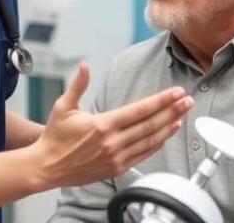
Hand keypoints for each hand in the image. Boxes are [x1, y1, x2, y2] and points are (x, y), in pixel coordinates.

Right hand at [29, 63, 193, 187]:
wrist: (46, 167)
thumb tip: (85, 66)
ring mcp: (116, 157)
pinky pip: (143, 154)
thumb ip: (78, 85)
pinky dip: (158, 143)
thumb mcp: (63, 107)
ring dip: (169, 126)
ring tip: (183, 115)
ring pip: (150, 140)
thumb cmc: (55, 138)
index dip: (161, 100)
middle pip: (150, 124)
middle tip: (187, 100)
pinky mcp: (117, 168)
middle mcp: (112, 142)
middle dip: (172, 111)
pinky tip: (167, 133)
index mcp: (102, 125)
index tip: (176, 92)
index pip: (139, 110)